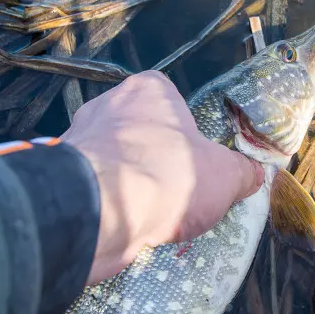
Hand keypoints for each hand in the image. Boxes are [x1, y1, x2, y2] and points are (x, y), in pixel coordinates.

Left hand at [60, 71, 264, 284]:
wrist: (100, 212)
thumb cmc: (168, 177)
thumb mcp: (225, 176)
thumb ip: (242, 172)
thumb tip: (254, 174)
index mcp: (147, 90)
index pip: (172, 103)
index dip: (187, 135)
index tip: (197, 164)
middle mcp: (108, 104)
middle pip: (141, 133)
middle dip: (157, 162)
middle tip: (177, 193)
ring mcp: (79, 138)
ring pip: (115, 161)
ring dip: (131, 184)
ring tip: (151, 215)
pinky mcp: (60, 174)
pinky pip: (94, 186)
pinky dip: (108, 203)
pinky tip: (123, 224)